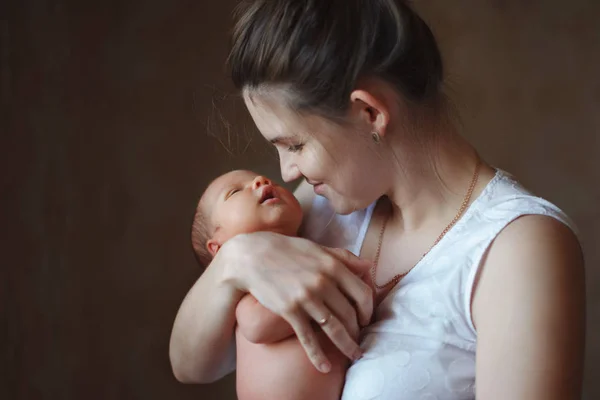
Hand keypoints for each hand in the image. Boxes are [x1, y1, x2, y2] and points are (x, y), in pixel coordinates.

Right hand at [218, 231, 373, 372]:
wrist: (251, 256)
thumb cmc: (285, 250)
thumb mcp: (317, 248)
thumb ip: (343, 257)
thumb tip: (369, 266)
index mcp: (332, 265)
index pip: (363, 293)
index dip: (368, 310)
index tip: (365, 319)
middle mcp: (322, 282)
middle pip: (350, 314)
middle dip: (357, 330)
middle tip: (358, 339)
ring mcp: (306, 297)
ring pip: (334, 329)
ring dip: (347, 346)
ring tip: (354, 355)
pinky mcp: (289, 310)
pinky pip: (308, 338)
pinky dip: (318, 355)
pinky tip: (325, 367)